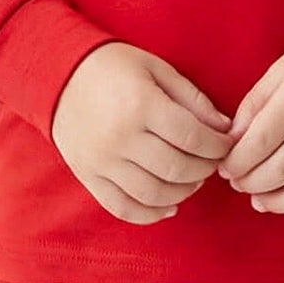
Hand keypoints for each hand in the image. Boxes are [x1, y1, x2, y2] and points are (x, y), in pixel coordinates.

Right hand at [51, 41, 237, 224]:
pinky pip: (123, 208)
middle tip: (212, 162)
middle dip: (205, 169)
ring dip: (183, 193)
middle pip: (177, 169)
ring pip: (154, 194)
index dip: (217, 146)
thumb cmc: (113, 67)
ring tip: (193, 180)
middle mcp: (120, 137)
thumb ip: (193, 100)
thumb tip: (225, 129)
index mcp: (141, 105)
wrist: (57, 74)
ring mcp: (102, 161)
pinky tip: (169, 206)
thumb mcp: (157, 69)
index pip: (192, 137)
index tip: (225, 145)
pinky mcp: (88, 176)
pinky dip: (150, 215)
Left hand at [217, 32, 283, 226]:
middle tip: (240, 185)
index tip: (226, 169)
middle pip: (279, 172)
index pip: (258, 144)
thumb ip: (253, 106)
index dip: (236, 164)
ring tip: (261, 202)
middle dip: (251, 185)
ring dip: (278, 205)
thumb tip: (231, 145)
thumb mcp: (281, 71)